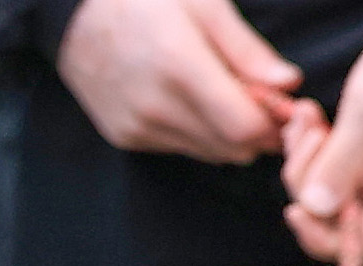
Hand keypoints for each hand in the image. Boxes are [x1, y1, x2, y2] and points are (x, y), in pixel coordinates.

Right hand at [57, 0, 301, 163]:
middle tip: (263, 100)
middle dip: (258, 132)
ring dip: (229, 135)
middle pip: (231, 148)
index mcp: (179, 65)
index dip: (274, 122)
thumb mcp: (203, 5)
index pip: (244, 127)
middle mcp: (156, 107)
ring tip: (229, 98)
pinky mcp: (126, 139)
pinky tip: (193, 102)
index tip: (285, 104)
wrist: (75, 18)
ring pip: (209, 154)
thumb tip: (288, 84)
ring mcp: (138, 128)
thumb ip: (246, 50)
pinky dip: (200, 134)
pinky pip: (182, 148)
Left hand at [278, 23, 362, 264]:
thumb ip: (340, 162)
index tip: (294, 207)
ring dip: (310, 159)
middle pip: (339, 220)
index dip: (320, 238)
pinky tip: (314, 121)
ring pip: (335, 194)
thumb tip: (314, 208)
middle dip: (308, 182)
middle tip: (303, 132)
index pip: (361, 248)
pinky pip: (343, 172)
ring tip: (307, 117)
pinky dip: (322, 150)